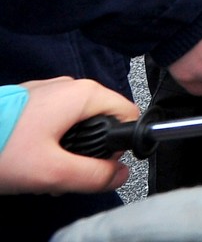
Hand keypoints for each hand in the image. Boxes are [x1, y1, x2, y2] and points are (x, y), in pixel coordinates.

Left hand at [0, 78, 135, 194]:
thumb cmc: (1, 149)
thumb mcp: (53, 173)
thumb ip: (95, 175)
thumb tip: (121, 175)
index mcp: (83, 94)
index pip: (127, 114)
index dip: (119, 145)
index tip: (98, 167)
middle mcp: (69, 86)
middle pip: (101, 120)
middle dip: (88, 153)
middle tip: (63, 176)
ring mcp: (48, 91)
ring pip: (77, 123)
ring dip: (67, 151)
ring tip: (41, 172)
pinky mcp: (30, 101)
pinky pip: (55, 121)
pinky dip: (50, 142)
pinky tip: (29, 160)